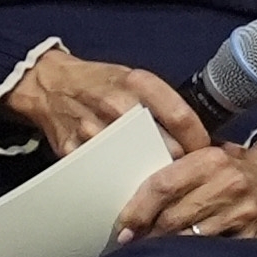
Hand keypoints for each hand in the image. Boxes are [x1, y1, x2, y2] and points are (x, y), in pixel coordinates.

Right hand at [0, 48, 199, 159]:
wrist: (49, 85)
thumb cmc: (97, 82)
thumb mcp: (132, 78)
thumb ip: (162, 101)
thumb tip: (196, 132)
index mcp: (135, 83)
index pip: (181, 117)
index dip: (199, 140)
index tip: (207, 153)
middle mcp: (115, 105)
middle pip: (165, 147)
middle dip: (179, 161)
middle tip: (186, 168)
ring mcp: (94, 129)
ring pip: (139, 165)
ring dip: (152, 173)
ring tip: (156, 174)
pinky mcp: (76, 149)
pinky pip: (108, 173)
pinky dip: (122, 179)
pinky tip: (128, 176)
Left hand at [116, 132, 256, 244]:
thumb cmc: (233, 169)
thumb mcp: (206, 158)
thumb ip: (173, 173)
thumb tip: (126, 199)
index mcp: (210, 160)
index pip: (162, 186)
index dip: (137, 210)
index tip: (123, 228)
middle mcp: (228, 184)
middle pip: (173, 216)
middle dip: (148, 233)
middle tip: (131, 244)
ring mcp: (244, 212)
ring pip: (192, 237)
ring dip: (167, 249)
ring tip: (152, 253)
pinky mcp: (255, 235)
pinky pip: (217, 251)